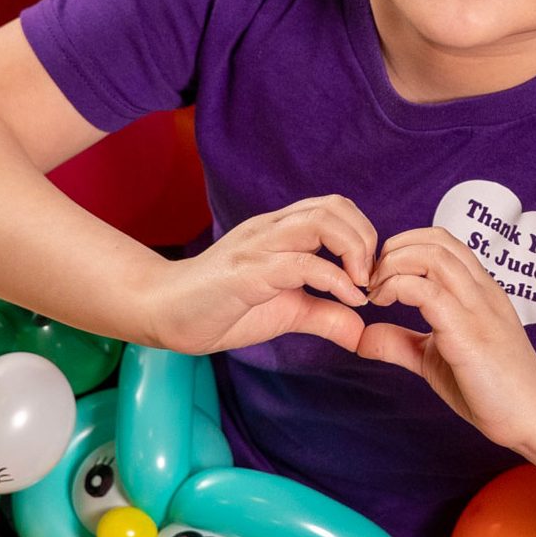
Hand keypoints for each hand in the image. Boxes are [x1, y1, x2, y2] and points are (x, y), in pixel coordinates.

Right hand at [143, 195, 375, 354]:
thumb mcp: (287, 312)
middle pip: (335, 206)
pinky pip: (301, 264)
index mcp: (281, 230)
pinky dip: (335, 280)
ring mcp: (259, 246)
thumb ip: (324, 315)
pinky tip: (347, 301)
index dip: (365, 235)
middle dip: (367, 239)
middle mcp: (272, 229)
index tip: (371, 277)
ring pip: (320, 221)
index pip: (336, 207)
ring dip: (354, 250)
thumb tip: (361, 331)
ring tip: (360, 285)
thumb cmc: (222, 308)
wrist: (164, 314)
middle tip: (370, 279)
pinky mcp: (248, 272)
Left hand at [359, 228, 535, 451]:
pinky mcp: (469, 333)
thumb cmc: (492, 389)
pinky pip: (429, 293)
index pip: (440, 241)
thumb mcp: (434, 358)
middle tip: (371, 284)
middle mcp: (481, 290)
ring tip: (376, 293)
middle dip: (392, 251)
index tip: (379, 279)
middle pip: (434, 239)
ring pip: (433, 256)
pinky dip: (397, 289)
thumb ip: (401, 342)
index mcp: (478, 290)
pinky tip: (384, 307)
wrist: (533, 417)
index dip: (402, 248)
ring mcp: (477, 308)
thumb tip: (361, 336)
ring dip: (394, 266)